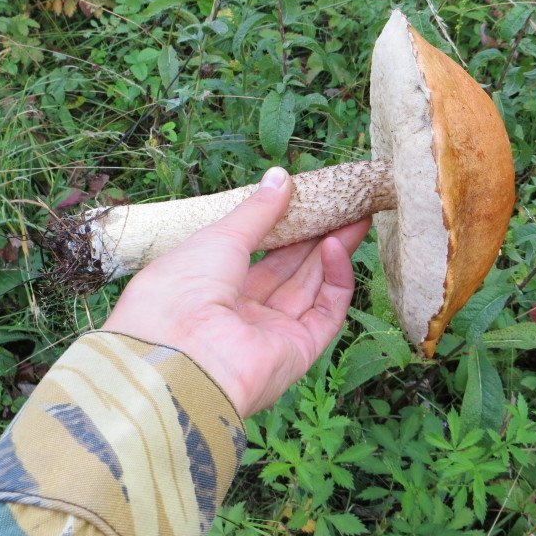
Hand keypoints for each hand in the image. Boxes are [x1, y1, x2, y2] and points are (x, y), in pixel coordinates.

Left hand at [102, 166, 369, 417]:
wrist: (181, 357)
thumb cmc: (182, 291)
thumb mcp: (218, 237)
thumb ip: (257, 211)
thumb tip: (280, 177)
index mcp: (208, 286)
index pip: (252, 254)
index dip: (281, 227)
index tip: (306, 200)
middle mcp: (238, 313)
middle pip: (286, 270)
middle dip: (314, 236)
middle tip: (341, 205)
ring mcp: (268, 334)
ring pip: (309, 288)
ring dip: (331, 251)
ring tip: (355, 216)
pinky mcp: (297, 352)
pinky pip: (325, 313)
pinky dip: (335, 280)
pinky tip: (337, 247)